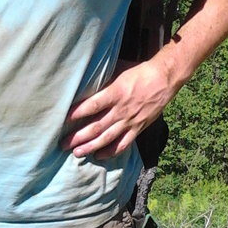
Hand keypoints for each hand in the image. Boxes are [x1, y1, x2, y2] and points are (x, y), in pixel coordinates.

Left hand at [60, 57, 176, 160]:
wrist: (164, 79)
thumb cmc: (139, 72)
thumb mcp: (119, 71)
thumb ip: (103, 81)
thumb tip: (86, 83)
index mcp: (115, 93)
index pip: (92, 106)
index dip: (77, 114)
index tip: (64, 120)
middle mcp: (121, 110)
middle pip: (96, 126)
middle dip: (78, 137)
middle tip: (63, 144)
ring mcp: (130, 121)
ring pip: (107, 138)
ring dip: (91, 146)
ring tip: (77, 152)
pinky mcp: (138, 128)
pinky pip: (123, 143)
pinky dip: (111, 152)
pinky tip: (99, 156)